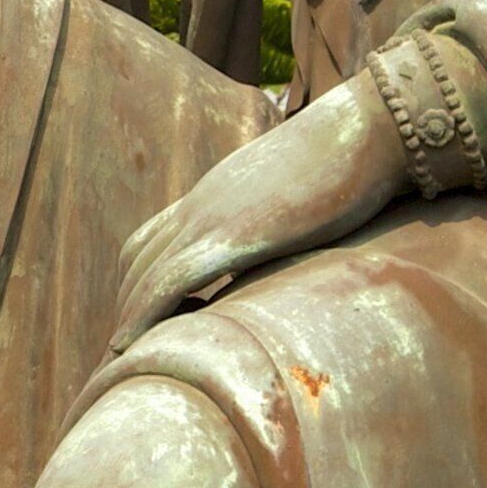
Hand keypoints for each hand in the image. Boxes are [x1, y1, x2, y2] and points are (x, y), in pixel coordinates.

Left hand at [105, 83, 404, 352]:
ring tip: (119, 357)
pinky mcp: (233, 235)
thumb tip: (291, 241)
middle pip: (140, 257)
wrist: (367, 130)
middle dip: (127, 302)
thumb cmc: (351, 160)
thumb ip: (281, 217)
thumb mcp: (303, 193)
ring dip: (127, 315)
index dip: (140, 278)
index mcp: (218, 193)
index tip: (139, 316)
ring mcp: (213, 217)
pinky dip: (141, 312)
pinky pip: (170, 279)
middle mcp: (203, 203)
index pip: (155, 236)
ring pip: (145, 272)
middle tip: (120, 349)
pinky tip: (129, 344)